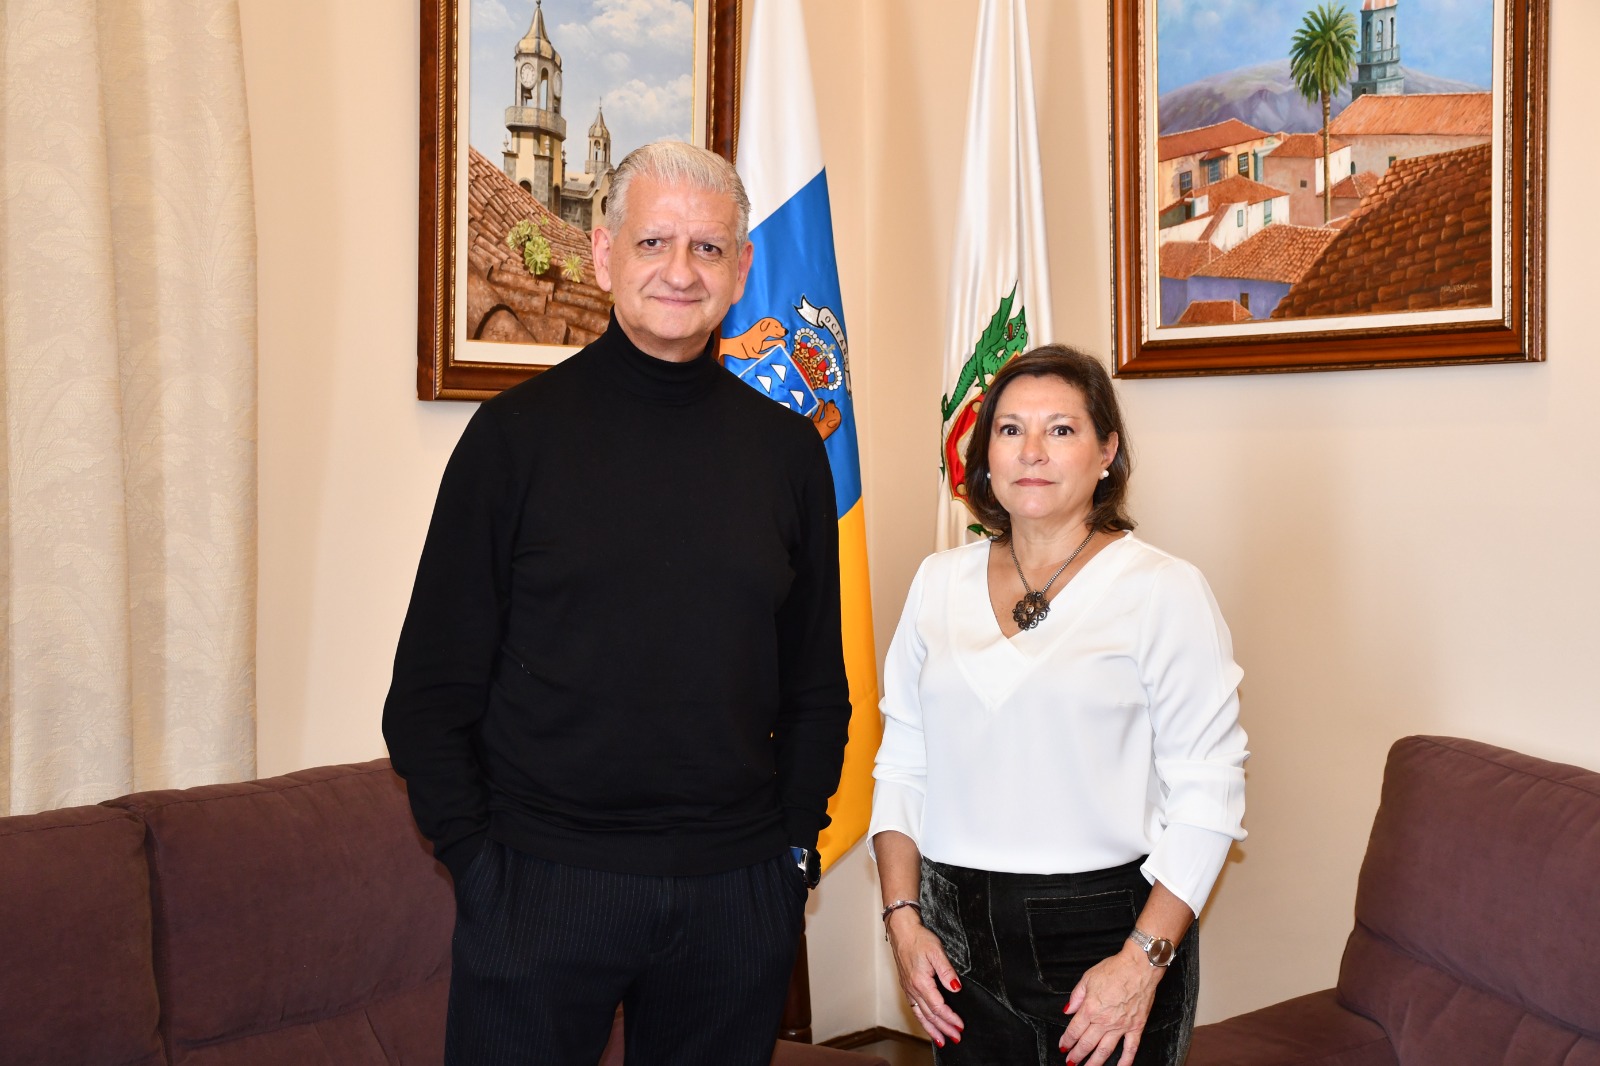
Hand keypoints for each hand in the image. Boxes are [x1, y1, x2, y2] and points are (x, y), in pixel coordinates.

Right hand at [886, 907, 964, 1047]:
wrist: (902, 931)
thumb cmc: (919, 939)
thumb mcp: (936, 951)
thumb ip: (946, 971)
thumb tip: (956, 988)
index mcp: (920, 982)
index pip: (938, 1007)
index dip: (950, 1018)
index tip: (960, 1025)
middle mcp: (912, 989)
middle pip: (930, 1015)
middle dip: (944, 1028)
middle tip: (955, 1038)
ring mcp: (908, 989)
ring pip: (920, 1015)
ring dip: (932, 1029)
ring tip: (941, 1040)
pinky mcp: (906, 986)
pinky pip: (915, 1009)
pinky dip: (922, 1020)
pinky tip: (927, 1024)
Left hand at [1058, 941, 1163, 1065]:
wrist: (1139, 967)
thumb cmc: (1115, 969)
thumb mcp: (1088, 978)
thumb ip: (1076, 997)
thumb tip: (1067, 1010)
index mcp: (1090, 1009)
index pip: (1074, 1030)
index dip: (1067, 1041)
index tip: (1063, 1047)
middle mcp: (1104, 1021)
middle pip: (1087, 1043)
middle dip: (1077, 1055)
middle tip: (1070, 1062)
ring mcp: (1121, 1026)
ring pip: (1105, 1051)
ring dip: (1094, 1063)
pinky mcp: (1136, 1027)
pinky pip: (1130, 1049)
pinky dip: (1125, 1061)